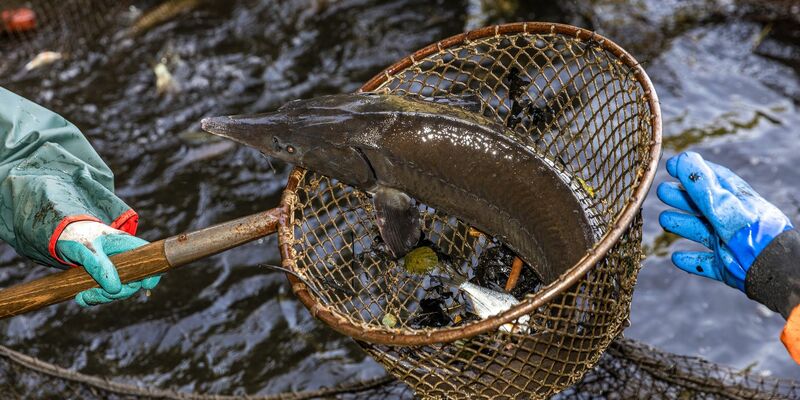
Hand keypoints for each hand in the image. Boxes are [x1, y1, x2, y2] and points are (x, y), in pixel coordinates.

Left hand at [56, 221, 160, 306]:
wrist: (62, 236)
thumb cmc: (78, 235)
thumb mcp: (87, 248)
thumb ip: (100, 266)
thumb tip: (115, 289)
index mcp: (127, 246)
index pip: (148, 260)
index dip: (152, 274)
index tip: (146, 285)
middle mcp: (125, 260)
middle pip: (133, 282)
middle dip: (116, 293)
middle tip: (92, 294)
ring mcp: (116, 270)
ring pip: (119, 291)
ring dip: (101, 297)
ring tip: (82, 296)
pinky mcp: (104, 279)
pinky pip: (105, 293)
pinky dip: (93, 299)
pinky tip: (81, 298)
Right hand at [657, 151, 792, 290]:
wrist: (772, 269)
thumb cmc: (752, 232)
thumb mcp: (724, 205)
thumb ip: (702, 185)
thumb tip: (684, 159)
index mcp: (733, 199)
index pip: (711, 179)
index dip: (691, 171)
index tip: (671, 165)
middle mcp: (729, 219)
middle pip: (701, 204)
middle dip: (681, 197)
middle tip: (662, 191)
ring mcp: (726, 242)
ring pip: (699, 230)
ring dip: (681, 224)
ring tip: (664, 219)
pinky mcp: (724, 265)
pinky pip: (704, 262)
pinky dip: (690, 260)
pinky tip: (677, 258)